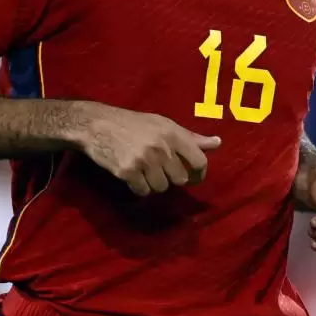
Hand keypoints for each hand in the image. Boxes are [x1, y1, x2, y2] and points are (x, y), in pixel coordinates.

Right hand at [70, 103, 220, 195]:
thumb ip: (191, 137)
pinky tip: (133, 175)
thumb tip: (218, 143)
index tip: (193, 176)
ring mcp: (144, 160)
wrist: (97, 125)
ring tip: (144, 170)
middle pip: (181, 179)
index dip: (199, 173)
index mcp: (173, 133)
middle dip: (173, 178)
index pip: (199, 162)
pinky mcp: (127, 172)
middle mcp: (161, 147)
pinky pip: (143, 191)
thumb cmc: (134, 124)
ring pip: (162, 187)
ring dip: (155, 183)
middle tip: (161, 169)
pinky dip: (139, 188)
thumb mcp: (164, 125)